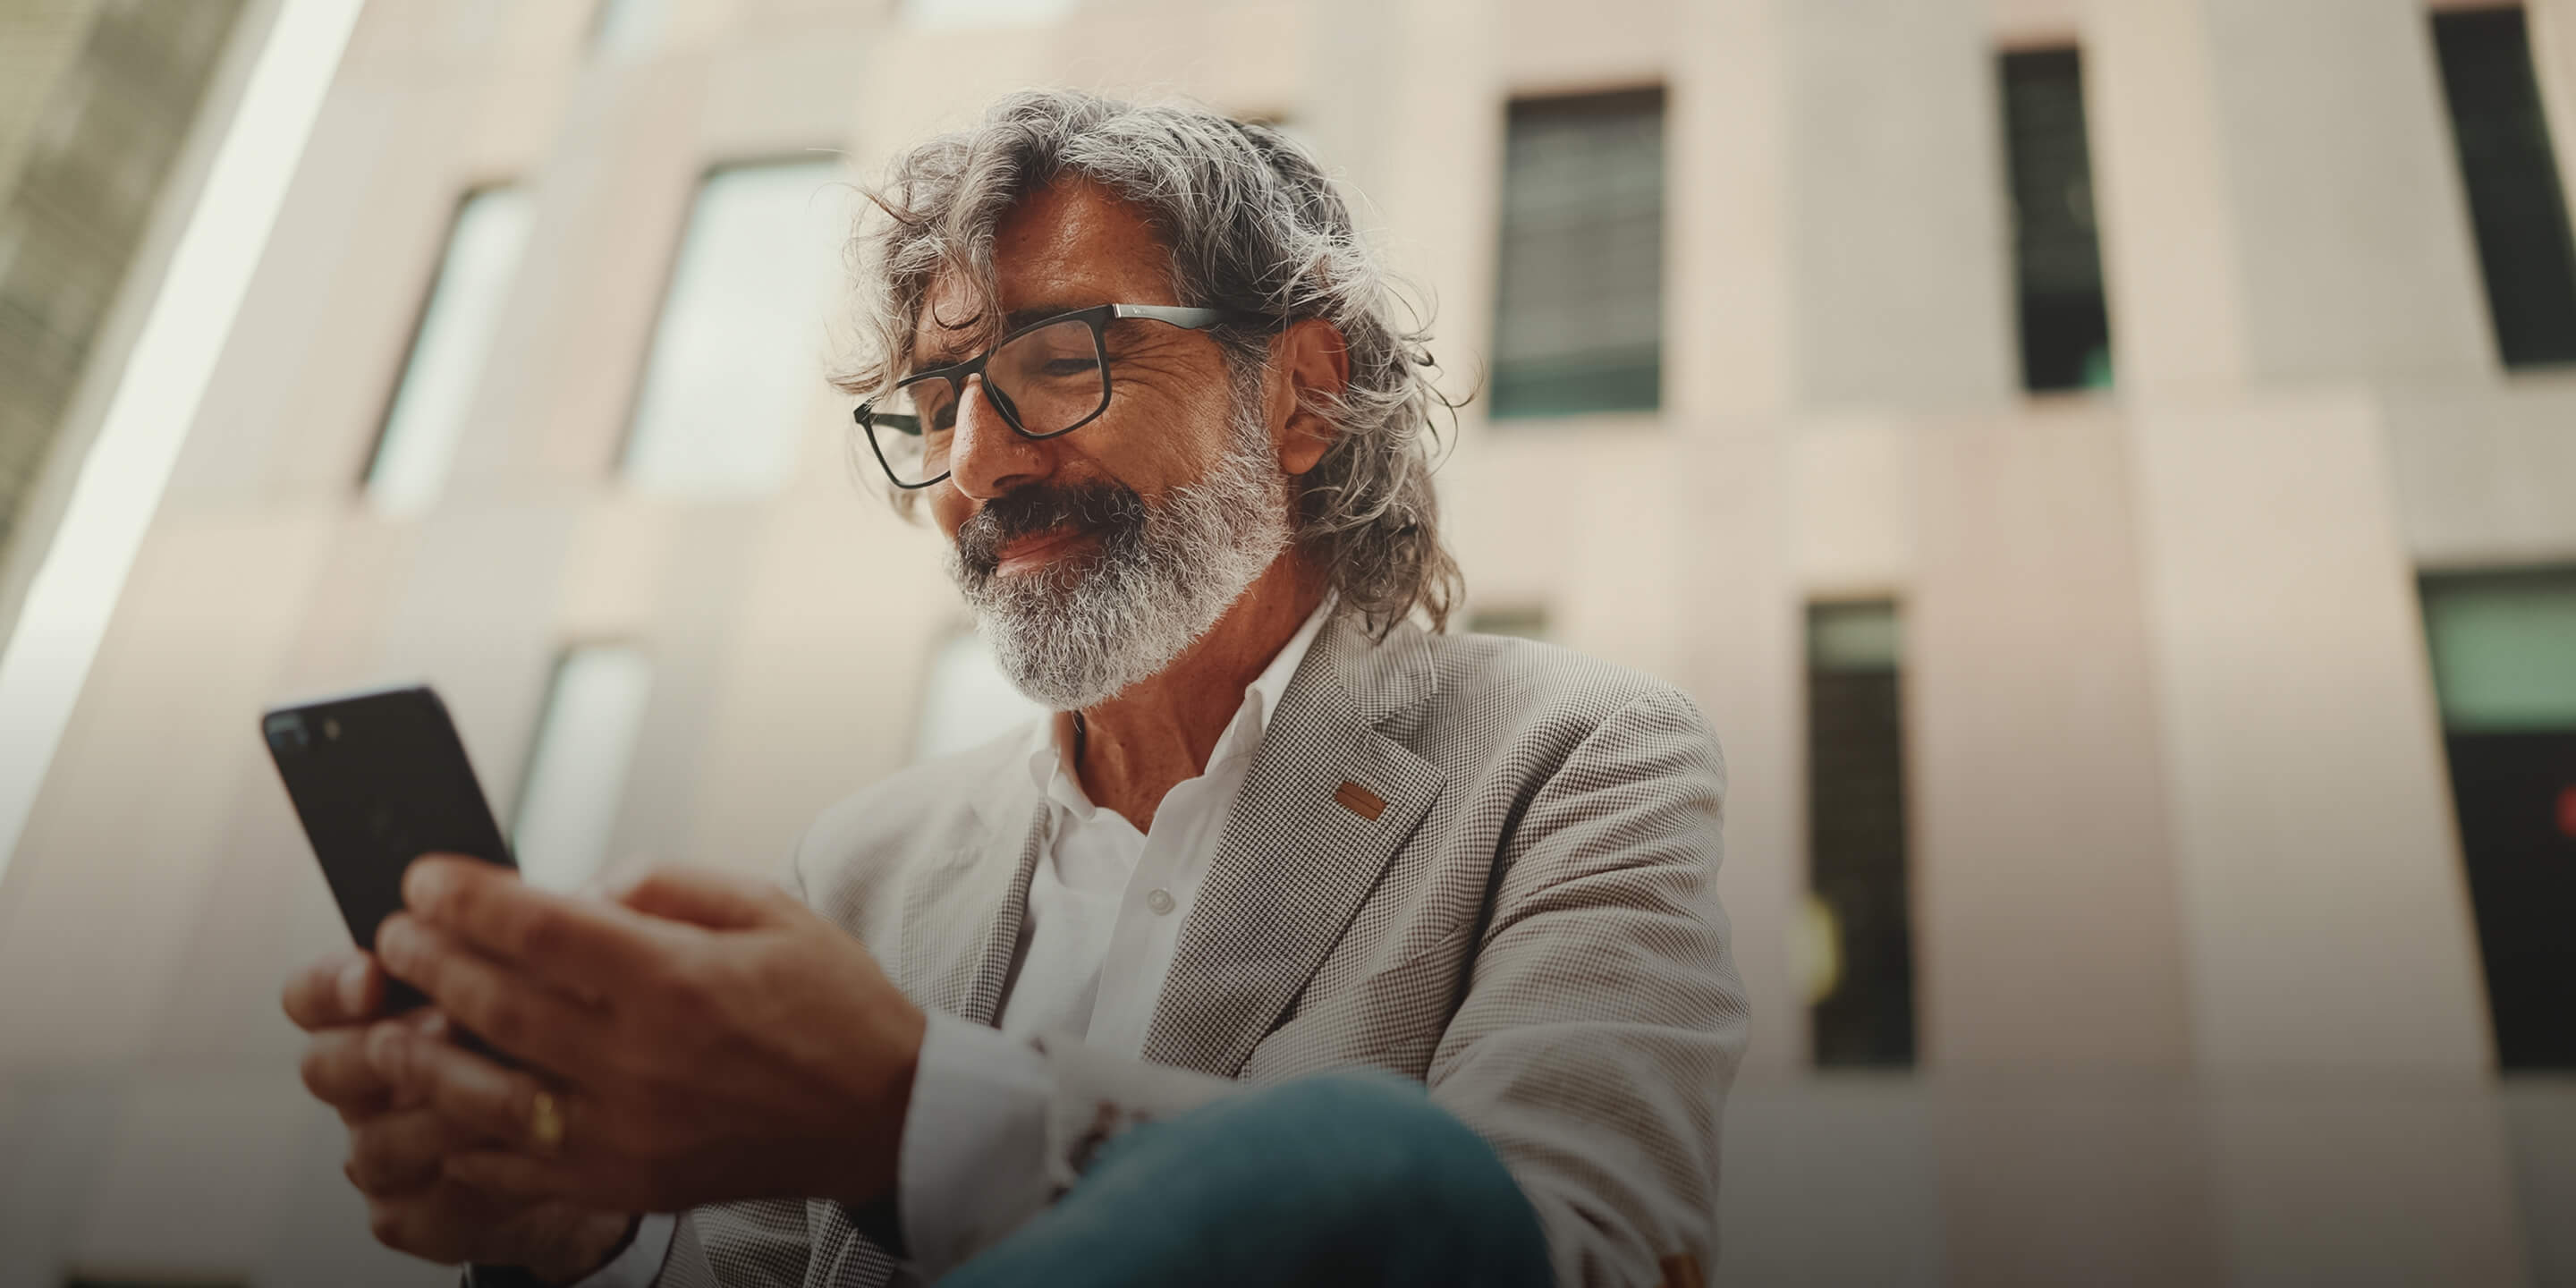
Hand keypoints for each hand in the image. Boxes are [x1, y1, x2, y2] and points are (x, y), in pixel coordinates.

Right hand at [282, 950, 638, 1280]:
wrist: (599, 1142)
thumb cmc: (559, 1038)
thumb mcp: (550, 974)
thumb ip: (526, 935)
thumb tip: (552, 895)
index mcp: (376, 1012)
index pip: (313, 994)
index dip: (331, 984)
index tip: (373, 972)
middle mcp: (362, 1084)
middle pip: (322, 1066)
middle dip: (384, 1047)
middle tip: (449, 1030)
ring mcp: (382, 1152)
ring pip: (370, 1141)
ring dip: (437, 1113)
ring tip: (509, 1092)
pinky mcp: (412, 1215)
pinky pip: (414, 1207)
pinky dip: (463, 1183)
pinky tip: (516, 1158)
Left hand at [366, 857, 926, 1213]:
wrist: (884, 1115)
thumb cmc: (832, 1004)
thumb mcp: (767, 908)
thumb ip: (664, 885)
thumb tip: (575, 892)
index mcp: (679, 980)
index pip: (539, 929)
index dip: (465, 898)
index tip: (423, 877)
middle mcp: (645, 1060)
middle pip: (496, 1004)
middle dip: (428, 960)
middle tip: (394, 934)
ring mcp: (631, 1132)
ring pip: (487, 1094)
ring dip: (422, 1054)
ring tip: (390, 1023)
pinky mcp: (628, 1182)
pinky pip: (518, 1166)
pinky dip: (466, 1135)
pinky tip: (443, 1104)